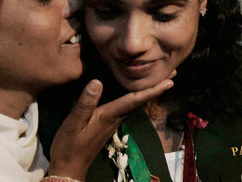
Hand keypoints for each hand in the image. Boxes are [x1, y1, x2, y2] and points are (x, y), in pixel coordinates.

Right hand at [47, 77, 173, 179]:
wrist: (69, 167)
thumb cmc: (70, 145)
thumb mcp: (74, 122)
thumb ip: (86, 103)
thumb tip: (97, 82)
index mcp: (109, 115)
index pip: (134, 100)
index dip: (152, 90)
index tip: (169, 82)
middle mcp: (115, 118)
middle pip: (139, 101)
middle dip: (156, 88)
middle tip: (172, 75)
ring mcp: (112, 122)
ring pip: (134, 104)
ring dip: (147, 92)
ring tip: (159, 80)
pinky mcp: (107, 124)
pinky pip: (126, 107)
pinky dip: (136, 97)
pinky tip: (135, 93)